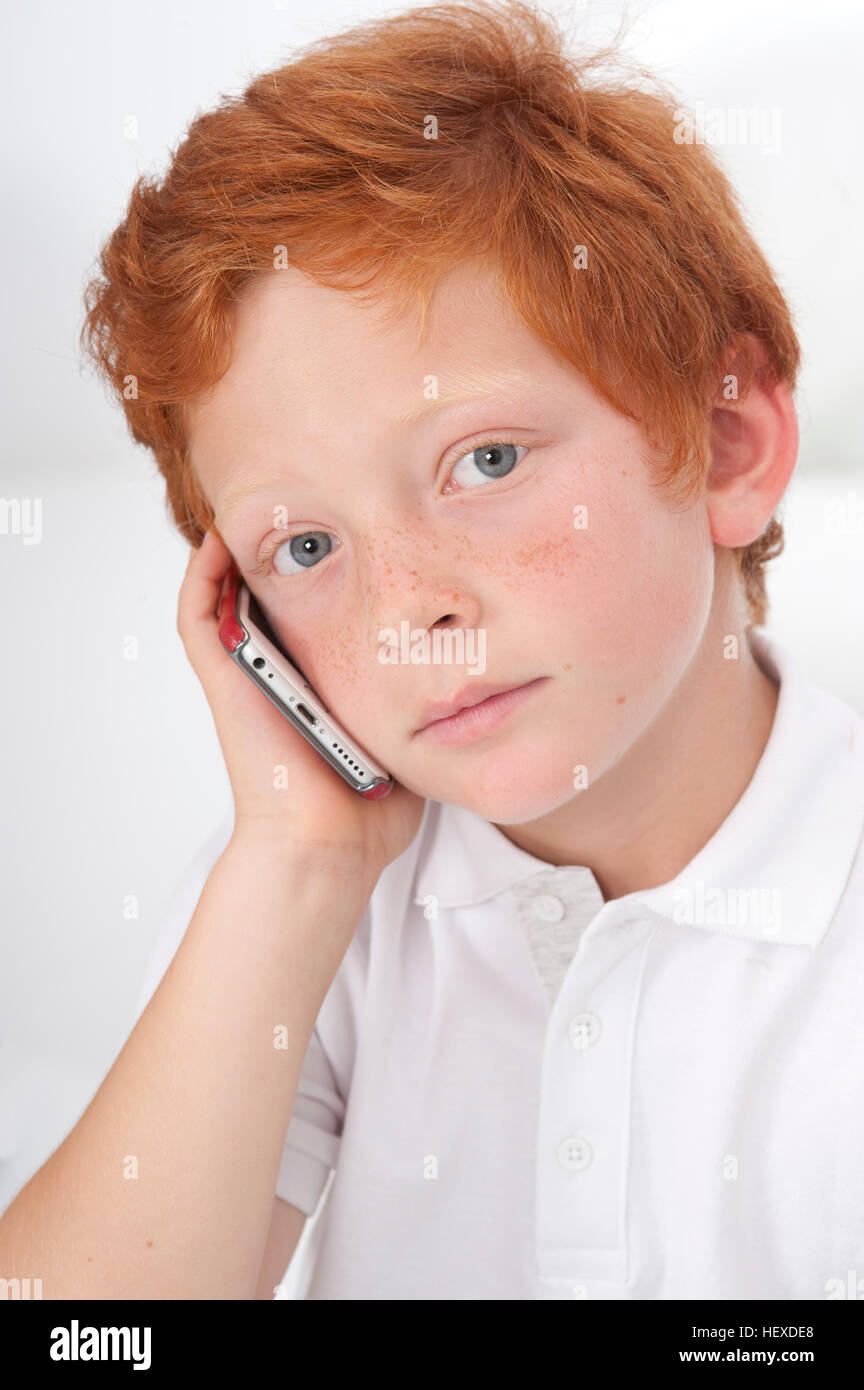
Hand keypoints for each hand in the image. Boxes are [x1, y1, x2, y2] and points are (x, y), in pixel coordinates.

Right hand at [177, 530, 424, 882]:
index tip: (351, 528)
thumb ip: (424, 698)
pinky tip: (223, 535)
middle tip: (308, 502)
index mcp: (311, 678)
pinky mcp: (222, 679)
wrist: (330, 845)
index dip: (321, 564)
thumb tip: (470, 673)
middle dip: (282, 545)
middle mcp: (272, 669)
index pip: (306, 605)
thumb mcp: (406, 731)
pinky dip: (202, 572)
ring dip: (239, 548)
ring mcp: (243, 673)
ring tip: (263, 505)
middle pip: (264, 592)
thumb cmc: (368, 807)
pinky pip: (197, 614)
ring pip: (223, 592)